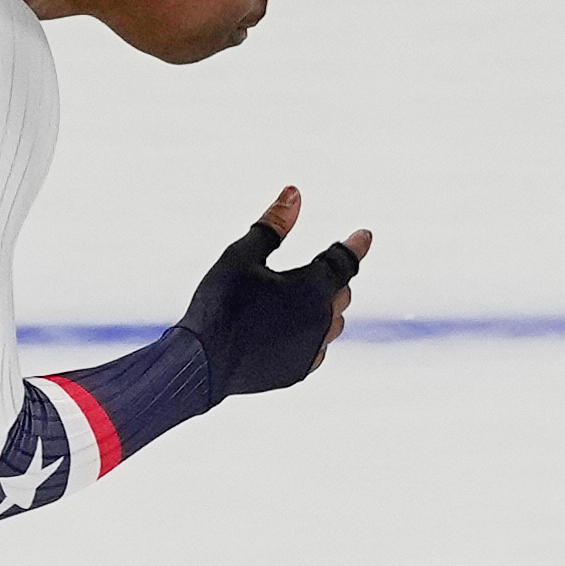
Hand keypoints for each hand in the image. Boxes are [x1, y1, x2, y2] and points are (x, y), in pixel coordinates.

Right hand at [176, 187, 371, 397]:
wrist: (200, 363)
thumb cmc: (220, 304)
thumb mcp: (242, 255)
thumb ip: (273, 226)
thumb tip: (293, 194)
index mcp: (313, 288)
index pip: (345, 260)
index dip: (355, 245)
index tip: (364, 235)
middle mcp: (320, 321)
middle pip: (341, 293)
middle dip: (335, 277)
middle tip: (325, 265)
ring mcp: (311, 350)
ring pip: (332, 323)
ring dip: (326, 307)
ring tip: (307, 299)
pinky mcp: (298, 371)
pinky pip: (317, 348)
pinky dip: (312, 335)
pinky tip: (294, 330)